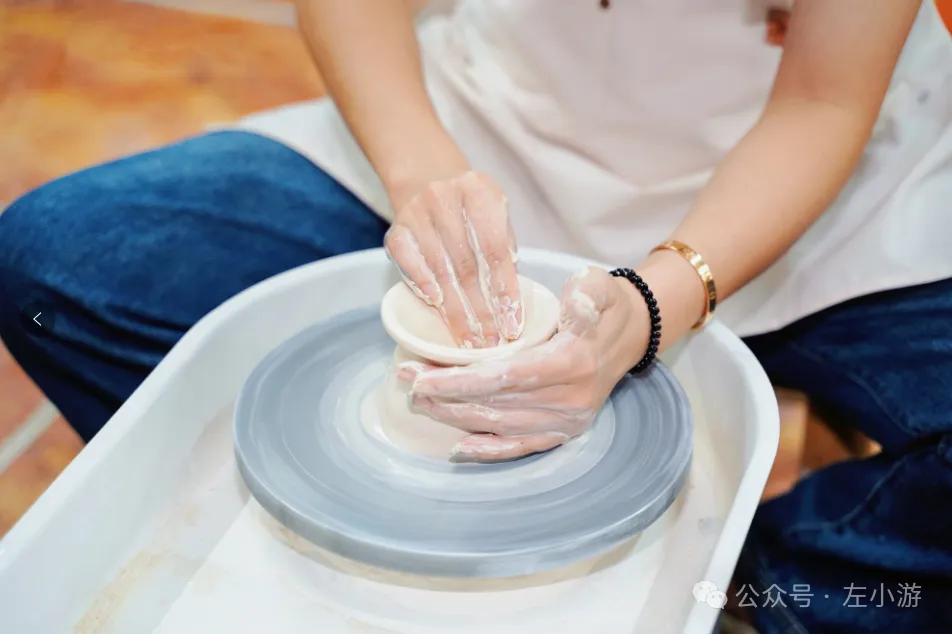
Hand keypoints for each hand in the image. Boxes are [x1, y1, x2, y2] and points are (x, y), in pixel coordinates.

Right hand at [384, 171, 521, 348]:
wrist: (426, 180)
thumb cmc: (469, 210)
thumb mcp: (495, 215)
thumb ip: (504, 248)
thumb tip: (509, 301)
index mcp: (478, 190)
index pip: (495, 250)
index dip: (505, 291)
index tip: (512, 325)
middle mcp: (444, 197)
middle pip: (467, 265)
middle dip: (481, 310)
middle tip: (491, 343)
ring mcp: (416, 213)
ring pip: (440, 270)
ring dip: (456, 310)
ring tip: (469, 339)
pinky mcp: (396, 230)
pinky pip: (408, 263)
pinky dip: (422, 285)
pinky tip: (436, 306)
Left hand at [398, 267, 651, 460]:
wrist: (631, 336)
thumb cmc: (605, 307)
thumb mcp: (599, 286)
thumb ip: (588, 292)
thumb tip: (576, 300)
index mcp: (571, 363)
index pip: (502, 377)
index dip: (458, 380)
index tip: (420, 376)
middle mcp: (568, 401)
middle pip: (493, 404)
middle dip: (444, 396)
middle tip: (406, 382)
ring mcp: (566, 422)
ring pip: (499, 426)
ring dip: (455, 418)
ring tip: (420, 401)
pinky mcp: (564, 433)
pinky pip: (521, 448)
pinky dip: (489, 450)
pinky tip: (458, 447)